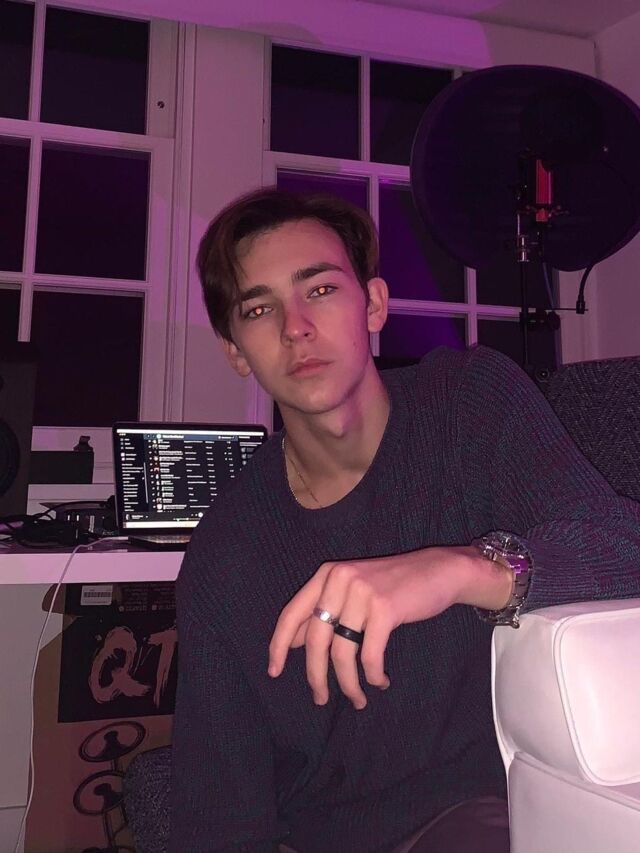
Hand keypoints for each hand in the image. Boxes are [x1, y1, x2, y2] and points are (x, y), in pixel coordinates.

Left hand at [268, 546, 510, 708]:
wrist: (440, 571)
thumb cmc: (395, 586)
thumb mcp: (353, 591)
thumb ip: (325, 611)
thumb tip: (296, 643)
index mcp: (327, 575)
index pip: (291, 613)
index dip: (279, 645)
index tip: (273, 672)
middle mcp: (339, 579)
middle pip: (315, 639)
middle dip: (316, 675)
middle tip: (320, 699)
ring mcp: (361, 592)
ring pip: (341, 651)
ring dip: (347, 683)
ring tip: (357, 699)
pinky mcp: (385, 608)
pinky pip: (369, 655)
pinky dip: (372, 675)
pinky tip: (379, 682)